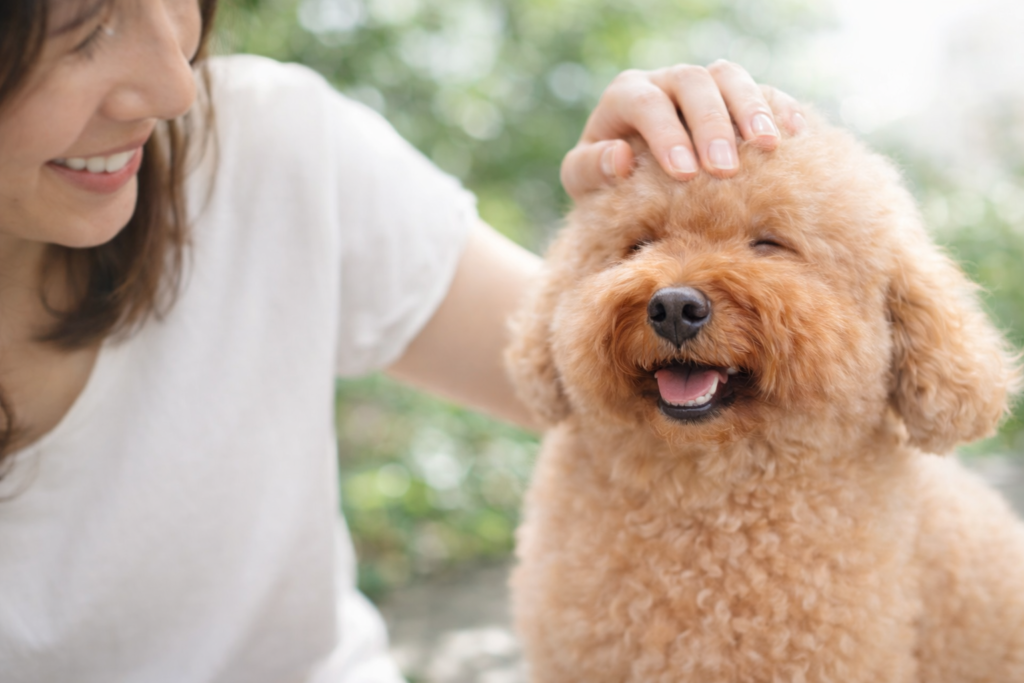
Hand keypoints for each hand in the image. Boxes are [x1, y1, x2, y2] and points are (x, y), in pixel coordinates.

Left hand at [560, 60, 805, 199]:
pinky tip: (794, 135)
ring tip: (768, 148)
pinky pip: (762, 89)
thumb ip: (590, 168)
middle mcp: (665, 80)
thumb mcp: (581, 179)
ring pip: (729, 76)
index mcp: (627, 94)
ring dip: (751, 109)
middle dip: (711, 126)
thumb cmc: (602, 178)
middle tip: (725, 171)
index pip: (647, 103)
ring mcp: (702, 84)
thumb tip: (620, 157)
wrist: (625, 177)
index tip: (683, 173)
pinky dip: (779, 107)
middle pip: (694, 83)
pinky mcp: (733, 96)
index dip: (666, 135)